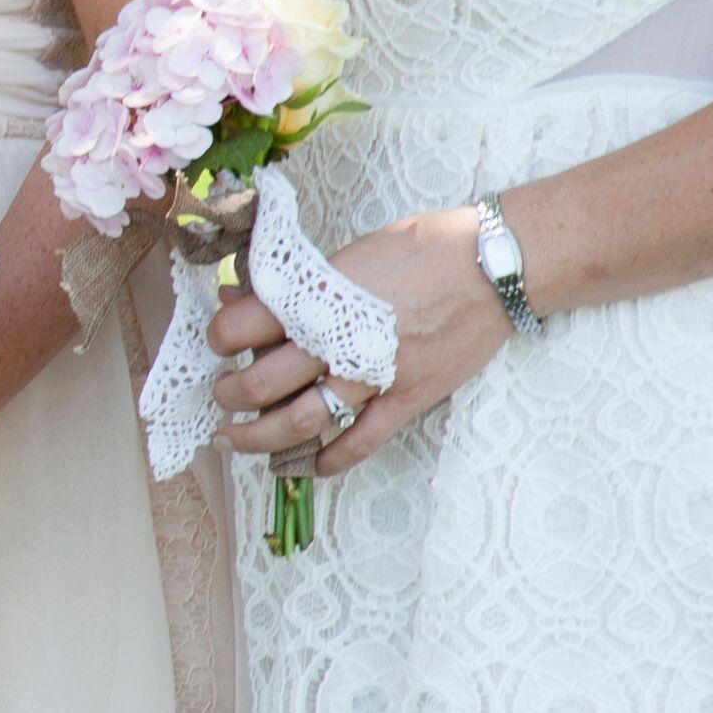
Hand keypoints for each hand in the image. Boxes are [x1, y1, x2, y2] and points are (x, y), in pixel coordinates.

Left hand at [209, 205, 511, 480]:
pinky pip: (361, 442)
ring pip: (300, 422)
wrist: (495, 265)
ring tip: (235, 438)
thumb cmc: (422, 247)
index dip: (217, 336)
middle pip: (260, 383)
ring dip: (258, 436)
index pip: (240, 327)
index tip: (217, 341)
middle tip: (221, 394)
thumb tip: (242, 296)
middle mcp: (338, 341)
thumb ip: (298, 283)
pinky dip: (329, 460)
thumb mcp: (349, 251)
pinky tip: (309, 465)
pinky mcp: (408, 398)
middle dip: (228, 394)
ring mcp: (373, 376)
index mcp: (318, 297)